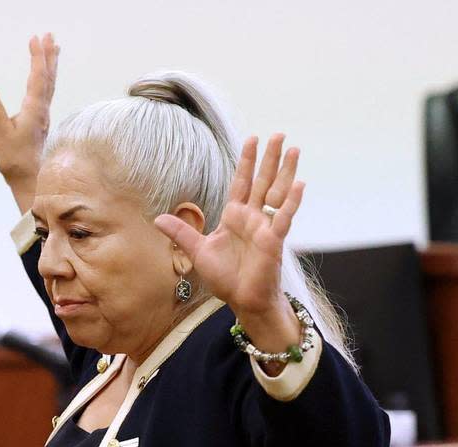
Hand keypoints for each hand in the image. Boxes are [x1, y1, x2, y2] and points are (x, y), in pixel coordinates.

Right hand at [0, 34, 58, 213]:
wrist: (30, 181)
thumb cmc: (15, 160)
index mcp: (34, 111)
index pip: (37, 78)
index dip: (37, 58)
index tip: (35, 39)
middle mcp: (42, 111)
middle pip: (48, 78)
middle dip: (49, 56)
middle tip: (50, 36)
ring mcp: (43, 117)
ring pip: (50, 85)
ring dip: (51, 65)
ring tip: (54, 49)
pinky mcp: (40, 122)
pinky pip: (46, 93)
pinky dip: (47, 79)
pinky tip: (45, 79)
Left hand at [155, 135, 305, 354]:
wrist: (242, 300)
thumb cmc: (225, 278)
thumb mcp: (197, 252)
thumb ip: (182, 233)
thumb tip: (157, 219)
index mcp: (235, 216)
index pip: (241, 182)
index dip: (246, 161)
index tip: (252, 139)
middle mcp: (252, 218)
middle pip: (262, 180)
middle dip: (270, 158)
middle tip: (280, 135)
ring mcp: (265, 227)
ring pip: (277, 193)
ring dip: (286, 171)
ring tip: (294, 149)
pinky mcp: (274, 241)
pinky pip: (283, 218)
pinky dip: (291, 202)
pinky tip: (300, 184)